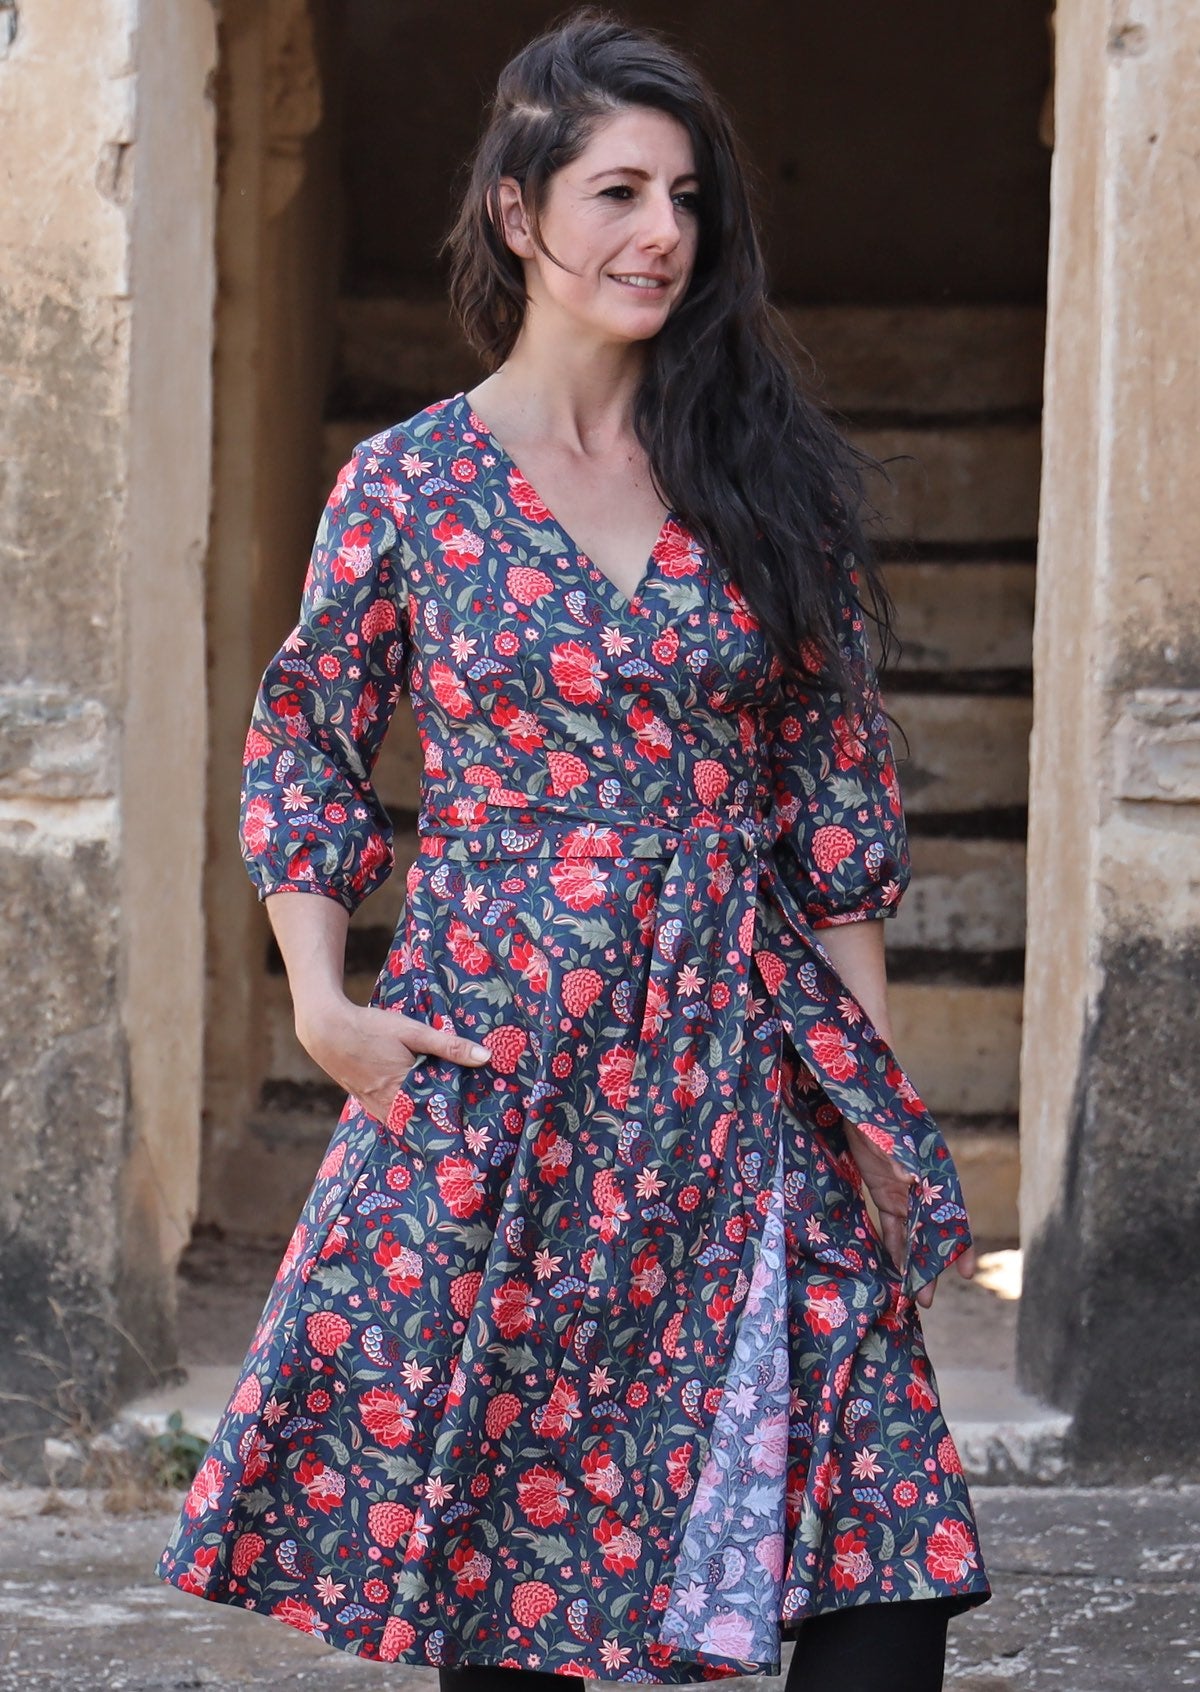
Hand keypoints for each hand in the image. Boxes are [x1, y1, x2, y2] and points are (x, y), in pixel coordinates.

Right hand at [295, 995, 489, 1127]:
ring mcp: (372, 1105)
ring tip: (445, 1133)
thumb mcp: (413, 1031)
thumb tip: (485, 1057)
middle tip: (465, 1139)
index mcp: (403, 1088)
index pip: (437, 1116)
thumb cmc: (371, 1028)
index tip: (474, 1136)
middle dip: (441, 1132)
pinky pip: (389, 1119)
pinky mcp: (363, 1101)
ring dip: (422, 1128)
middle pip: (421, 1126)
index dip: (456, 1127)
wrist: (326, 1029)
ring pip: (404, 1125)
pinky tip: (415, 1119)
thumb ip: (449, 1046)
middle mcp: (387, 1104)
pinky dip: (404, 1121)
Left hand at [842, 1121, 976, 1308]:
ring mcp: (905, 1190)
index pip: (953, 1214)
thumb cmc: (880, 1116)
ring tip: (910, 1294)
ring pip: (913, 1234)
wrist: (854, 1100)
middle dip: (931, 1265)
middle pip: (932, 1232)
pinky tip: (892, 1269)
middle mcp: (926, 1185)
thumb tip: (917, 1190)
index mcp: (937, 1171)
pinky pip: (892, 1226)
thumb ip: (907, 1166)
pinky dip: (893, 1247)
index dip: (960, 1244)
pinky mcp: (885, 1191)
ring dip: (912, 1262)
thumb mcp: (896, 1141)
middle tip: (926, 1298)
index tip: (965, 1272)